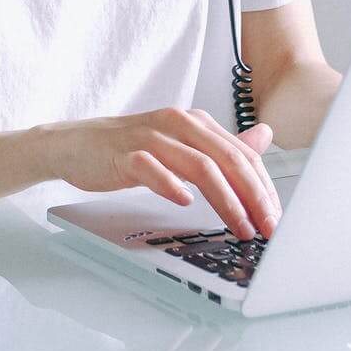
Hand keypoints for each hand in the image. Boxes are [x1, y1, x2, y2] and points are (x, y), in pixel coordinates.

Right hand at [39, 106, 280, 238]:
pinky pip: (151, 168)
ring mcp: (149, 137)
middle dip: (253, 196)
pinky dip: (171, 185)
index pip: (242, 154)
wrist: (74, 145)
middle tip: (267, 228)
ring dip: (225, 200)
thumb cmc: (129, 149)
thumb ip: (222, 144)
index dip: (263, 187)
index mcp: (195, 122)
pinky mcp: (124, 154)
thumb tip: (264, 137)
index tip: (276, 218)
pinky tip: (184, 203)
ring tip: (239, 226)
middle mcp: (177, 123)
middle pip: (227, 158)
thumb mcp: (180, 143)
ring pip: (198, 165)